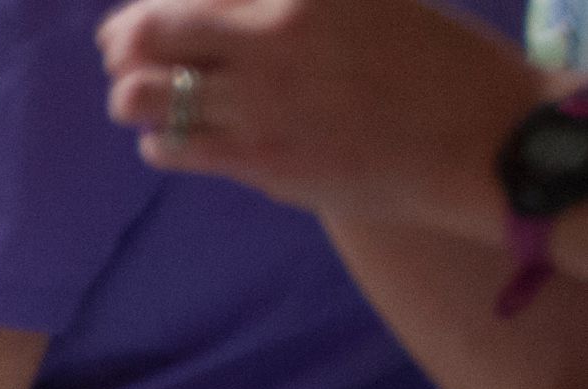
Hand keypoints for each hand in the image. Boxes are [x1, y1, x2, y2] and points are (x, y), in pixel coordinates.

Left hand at [98, 0, 542, 232]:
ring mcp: (260, 99)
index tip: (138, 22)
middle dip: (126, 45)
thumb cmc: (425, 60)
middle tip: (127, 57)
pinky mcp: (257, 158)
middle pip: (148, 34)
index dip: (148, 10)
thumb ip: (277, 5)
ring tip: (153, 100)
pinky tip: (180, 135)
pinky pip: (172, 146)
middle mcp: (272, 35)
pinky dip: (160, 139)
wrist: (476, 137)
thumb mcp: (361, 2)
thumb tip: (209, 11)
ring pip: (145, 97)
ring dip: (136, 96)